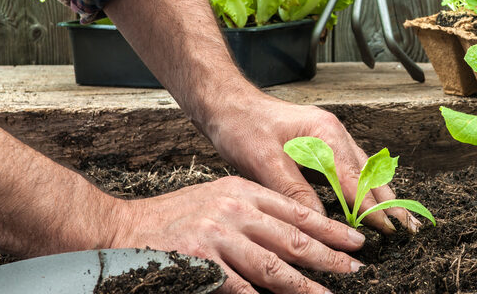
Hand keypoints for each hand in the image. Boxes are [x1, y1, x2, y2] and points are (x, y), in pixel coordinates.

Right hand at [110, 175, 364, 293]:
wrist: (121, 229)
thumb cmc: (173, 218)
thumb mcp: (218, 200)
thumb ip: (253, 214)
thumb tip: (294, 234)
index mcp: (242, 192)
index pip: (296, 210)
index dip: (329, 228)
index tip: (355, 241)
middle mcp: (233, 211)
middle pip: (291, 237)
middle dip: (328, 255)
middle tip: (356, 268)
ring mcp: (216, 237)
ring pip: (272, 266)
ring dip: (304, 284)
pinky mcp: (199, 262)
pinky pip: (240, 287)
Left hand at [203, 89, 422, 234]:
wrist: (227, 104)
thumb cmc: (242, 126)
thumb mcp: (264, 161)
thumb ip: (294, 191)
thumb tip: (319, 221)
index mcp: (325, 133)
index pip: (356, 179)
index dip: (372, 207)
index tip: (387, 229)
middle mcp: (333, 133)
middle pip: (369, 172)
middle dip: (389, 201)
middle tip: (409, 228)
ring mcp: (329, 137)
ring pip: (364, 170)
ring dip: (380, 195)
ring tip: (398, 219)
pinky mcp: (321, 144)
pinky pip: (350, 168)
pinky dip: (364, 187)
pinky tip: (370, 201)